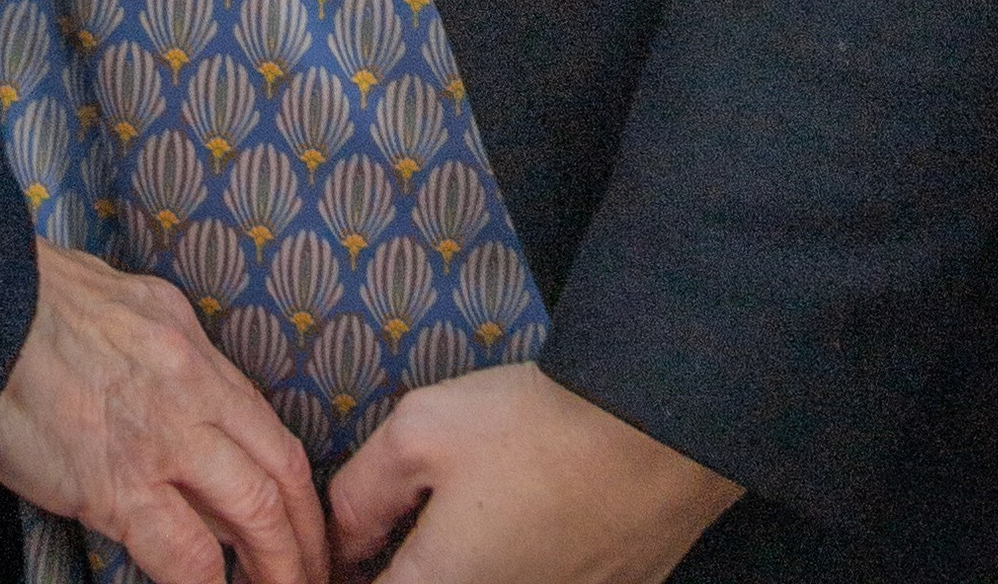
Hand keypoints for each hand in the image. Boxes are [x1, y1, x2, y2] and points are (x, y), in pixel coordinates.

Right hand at [0, 238, 328, 583]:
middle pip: (279, 471)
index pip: (265, 424)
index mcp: (189, 341)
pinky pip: (186, 555)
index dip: (294, 486)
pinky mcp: (118, 485)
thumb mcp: (117, 302)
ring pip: (254, 512)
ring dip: (277, 567)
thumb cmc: (24, 301)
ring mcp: (161, 436)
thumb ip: (157, 349)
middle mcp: (192, 384)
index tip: (300, 524)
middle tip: (313, 578)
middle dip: (305, 536)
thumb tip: (175, 392)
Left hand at [326, 362, 737, 582]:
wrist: (655, 433)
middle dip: (411, 561)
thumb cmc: (532, 429)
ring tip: (485, 506)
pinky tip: (537, 510)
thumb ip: (360, 493)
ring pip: (485, 583)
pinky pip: (540, 578)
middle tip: (416, 518)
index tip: (359, 542)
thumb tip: (342, 539)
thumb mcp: (418, 432)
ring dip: (471, 559)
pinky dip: (527, 556)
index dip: (351, 570)